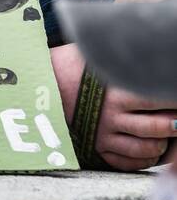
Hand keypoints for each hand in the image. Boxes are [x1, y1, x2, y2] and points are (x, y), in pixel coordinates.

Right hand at [52, 42, 176, 170]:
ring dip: (161, 143)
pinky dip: (142, 159)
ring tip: (168, 135)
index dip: (172, 98)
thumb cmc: (68, 63)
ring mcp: (103, 133)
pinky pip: (125, 162)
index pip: (155, 97)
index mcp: (114, 90)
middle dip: (174, 124)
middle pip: (155, 126)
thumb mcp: (91, 53)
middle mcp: (111, 115)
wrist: (36, 83)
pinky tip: (151, 151)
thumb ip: (114, 54)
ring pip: (144, 147)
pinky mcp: (96, 145)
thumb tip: (138, 38)